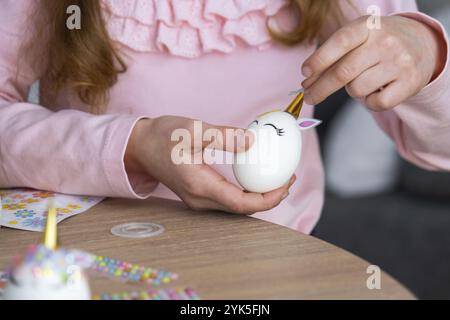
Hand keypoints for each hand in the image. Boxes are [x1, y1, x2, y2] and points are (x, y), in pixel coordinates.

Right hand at [125, 116, 295, 214]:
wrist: (140, 146)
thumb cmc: (162, 137)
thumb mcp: (192, 130)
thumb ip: (223, 137)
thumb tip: (252, 141)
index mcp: (200, 186)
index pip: (242, 204)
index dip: (269, 198)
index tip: (286, 182)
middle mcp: (200, 200)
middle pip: (243, 209)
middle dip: (270, 197)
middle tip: (289, 177)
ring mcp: (199, 200)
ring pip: (237, 206)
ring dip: (260, 195)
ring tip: (278, 177)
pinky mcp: (200, 194)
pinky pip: (230, 199)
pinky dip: (248, 192)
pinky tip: (257, 177)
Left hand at [302, 15, 445, 110]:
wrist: (421, 45)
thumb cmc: (378, 44)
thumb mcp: (357, 40)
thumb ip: (332, 58)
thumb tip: (307, 83)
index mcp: (368, 26)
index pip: (340, 42)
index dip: (318, 60)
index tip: (304, 74)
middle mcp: (385, 42)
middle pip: (343, 72)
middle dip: (320, 89)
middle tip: (308, 98)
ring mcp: (399, 62)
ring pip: (357, 89)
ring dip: (352, 91)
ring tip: (362, 81)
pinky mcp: (410, 82)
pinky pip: (376, 103)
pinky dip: (370, 102)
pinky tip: (376, 90)